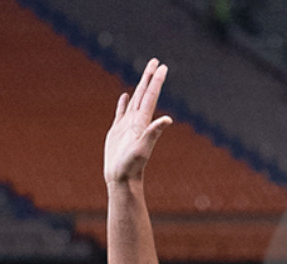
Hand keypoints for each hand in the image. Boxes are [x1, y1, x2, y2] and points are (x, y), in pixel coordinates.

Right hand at [104, 58, 171, 184]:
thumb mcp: (143, 148)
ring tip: (145, 74)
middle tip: (156, 61)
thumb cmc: (132, 165)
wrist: (122, 178)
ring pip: (134, 100)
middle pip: (144, 93)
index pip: (150, 96)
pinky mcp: (118, 131)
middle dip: (149, 77)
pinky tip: (126, 96)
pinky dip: (124, 103)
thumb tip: (168, 119)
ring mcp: (128, 125)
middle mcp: (138, 121)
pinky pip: (121, 112)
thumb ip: (154, 133)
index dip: (156, 81)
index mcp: (143, 122)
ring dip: (139, 86)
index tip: (162, 66)